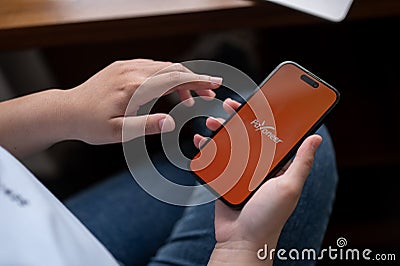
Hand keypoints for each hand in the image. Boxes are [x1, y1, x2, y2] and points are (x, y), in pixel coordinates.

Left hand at [68, 59, 221, 143]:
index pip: (173, 79)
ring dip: (180, 79)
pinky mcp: (122, 67)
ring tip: (190, 99)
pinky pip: (151, 67)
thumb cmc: (90, 125)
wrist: (66, 111)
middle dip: (194, 80)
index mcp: (134, 87)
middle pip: (172, 69)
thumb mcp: (118, 133)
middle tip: (208, 96)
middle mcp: (132, 71)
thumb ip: (146, 127)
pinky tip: (169, 91)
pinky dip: (166, 77)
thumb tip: (172, 122)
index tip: (215, 84)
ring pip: (163, 67)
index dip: (197, 81)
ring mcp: (126, 66)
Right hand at [197, 99, 321, 264]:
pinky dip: (207, 148)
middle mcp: (259, 165)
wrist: (241, 240)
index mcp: (277, 165)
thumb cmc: (269, 216)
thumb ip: (301, 162)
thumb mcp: (289, 187)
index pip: (274, 134)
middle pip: (248, 134)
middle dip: (239, 118)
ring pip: (230, 143)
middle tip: (230, 106)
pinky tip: (201, 140)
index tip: (260, 100)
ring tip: (212, 122)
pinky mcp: (224, 178)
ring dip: (220, 129)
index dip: (267, 116)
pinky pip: (215, 158)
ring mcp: (240, 171)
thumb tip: (315, 137)